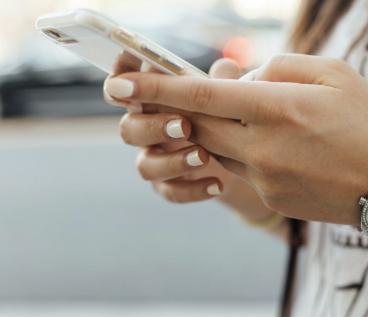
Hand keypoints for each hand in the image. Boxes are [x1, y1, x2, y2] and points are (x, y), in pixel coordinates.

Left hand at [105, 54, 367, 223]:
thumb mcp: (333, 73)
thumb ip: (279, 67)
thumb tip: (240, 77)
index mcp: (278, 108)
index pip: (201, 95)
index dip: (156, 88)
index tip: (118, 85)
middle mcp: (263, 146)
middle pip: (198, 124)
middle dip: (179, 109)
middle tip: (174, 98)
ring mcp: (265, 178)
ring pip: (217, 148)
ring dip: (219, 129)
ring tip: (256, 119)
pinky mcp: (270, 197)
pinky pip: (241, 169)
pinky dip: (245, 151)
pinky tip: (280, 147)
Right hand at [106, 57, 243, 202]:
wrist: (240, 159)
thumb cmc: (223, 115)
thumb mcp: (226, 96)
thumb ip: (222, 81)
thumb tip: (226, 67)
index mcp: (153, 100)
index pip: (124, 87)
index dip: (120, 80)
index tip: (128, 79)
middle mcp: (147, 129)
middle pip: (128, 129)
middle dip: (153, 127)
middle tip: (184, 125)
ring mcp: (155, 159)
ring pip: (145, 166)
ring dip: (173, 161)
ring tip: (204, 157)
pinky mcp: (168, 185)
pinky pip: (170, 192)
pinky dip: (193, 189)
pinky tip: (217, 184)